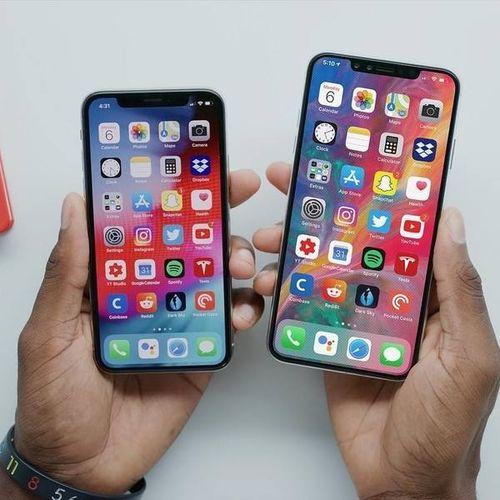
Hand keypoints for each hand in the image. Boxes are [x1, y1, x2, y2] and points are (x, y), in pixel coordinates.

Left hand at [14, 170, 263, 495]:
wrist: (81, 465)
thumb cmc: (53, 401)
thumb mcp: (48, 333)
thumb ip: (66, 275)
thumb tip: (75, 209)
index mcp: (113, 282)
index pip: (144, 227)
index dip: (168, 194)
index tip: (192, 166)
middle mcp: (151, 295)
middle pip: (188, 245)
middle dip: (216, 215)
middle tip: (238, 190)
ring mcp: (180, 322)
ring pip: (216, 279)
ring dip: (237, 262)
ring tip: (244, 264)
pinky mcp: (201, 352)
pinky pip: (228, 324)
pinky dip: (243, 312)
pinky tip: (245, 309)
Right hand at [253, 162, 499, 499]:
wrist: (402, 478)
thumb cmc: (447, 424)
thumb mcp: (468, 355)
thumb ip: (458, 291)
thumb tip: (451, 224)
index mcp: (428, 293)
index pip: (403, 231)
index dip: (378, 195)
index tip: (349, 164)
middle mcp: (390, 298)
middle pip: (353, 243)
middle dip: (320, 211)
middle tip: (288, 182)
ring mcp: (355, 318)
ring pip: (322, 270)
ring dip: (292, 249)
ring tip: (265, 238)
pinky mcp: (327, 341)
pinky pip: (304, 308)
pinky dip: (283, 291)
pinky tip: (266, 280)